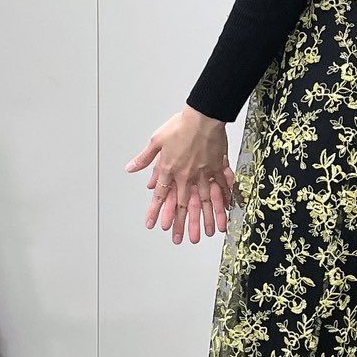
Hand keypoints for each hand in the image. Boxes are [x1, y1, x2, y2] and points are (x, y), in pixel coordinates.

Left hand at [126, 106, 240, 243]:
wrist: (203, 117)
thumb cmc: (180, 125)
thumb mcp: (156, 140)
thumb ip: (144, 158)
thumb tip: (130, 168)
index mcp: (169, 169)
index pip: (160, 196)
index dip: (156, 212)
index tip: (152, 226)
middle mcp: (186, 176)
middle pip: (183, 205)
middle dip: (181, 224)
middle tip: (180, 240)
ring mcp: (203, 174)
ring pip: (204, 202)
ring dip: (205, 219)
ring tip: (206, 234)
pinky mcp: (217, 168)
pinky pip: (221, 187)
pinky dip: (224, 200)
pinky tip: (226, 211)